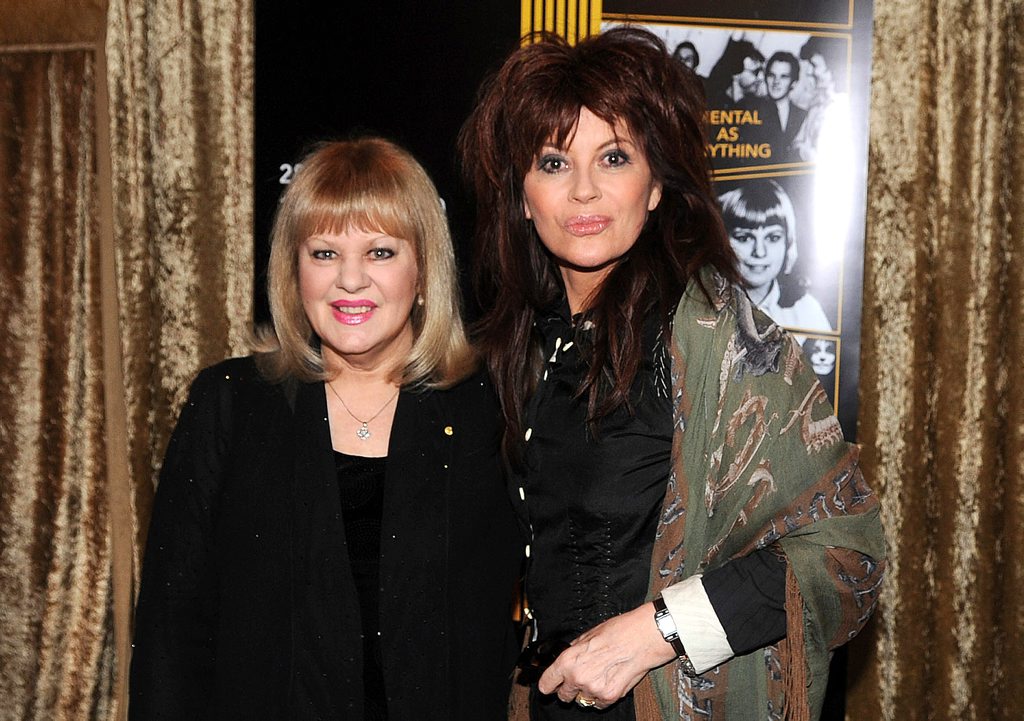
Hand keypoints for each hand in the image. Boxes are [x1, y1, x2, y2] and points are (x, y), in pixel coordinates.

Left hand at [537, 602, 676, 708]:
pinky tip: (609, 680)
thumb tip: (568, 657)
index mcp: (568, 661)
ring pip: (582, 700)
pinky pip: (599, 703)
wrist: (642, 638)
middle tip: (580, 679)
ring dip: (586, 693)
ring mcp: (594, 689)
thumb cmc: (617, 632)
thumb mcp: (587, 635)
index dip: (548, 684)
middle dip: (569, 689)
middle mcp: (578, 677)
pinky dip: (602, 696)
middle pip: (563, 696)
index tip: (550, 686)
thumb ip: (574, 650)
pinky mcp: (610, 697)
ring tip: (599, 676)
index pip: (546, 683)